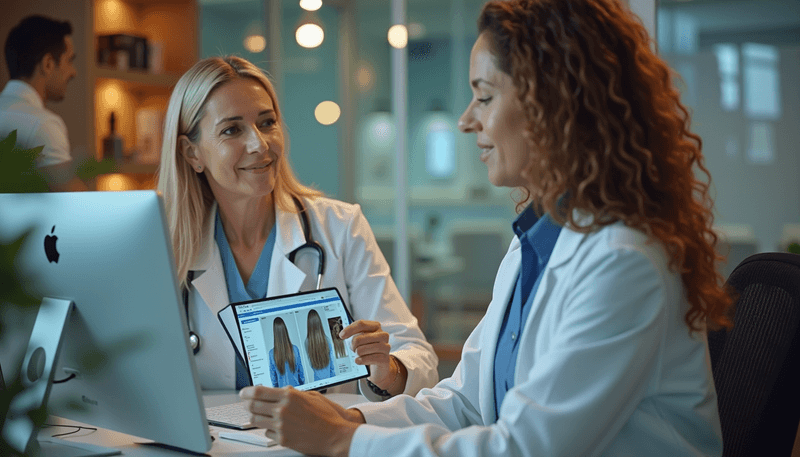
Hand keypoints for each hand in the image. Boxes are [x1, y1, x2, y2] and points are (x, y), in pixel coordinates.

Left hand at [239, 386, 363, 456]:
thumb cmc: (327, 416)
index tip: (243, 392)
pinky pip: (267, 432)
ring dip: (255, 416)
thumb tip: (280, 390)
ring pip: (255, 420)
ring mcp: (281, 426)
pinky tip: (277, 426)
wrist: (335, 436)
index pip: (258, 391)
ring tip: (261, 415)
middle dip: (247, 404)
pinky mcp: (282, 439)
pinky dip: (269, 429)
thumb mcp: (311, 396)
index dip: (247, 391)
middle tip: (247, 403)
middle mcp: (282, 410)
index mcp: (289, 397)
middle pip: (252, 406)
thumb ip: (293, 392)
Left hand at [340, 320, 399, 390]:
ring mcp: (385, 347)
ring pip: (361, 350)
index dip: (349, 329)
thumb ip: (354, 333)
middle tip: (353, 349)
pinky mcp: (385, 359)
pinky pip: (368, 359)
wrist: (379, 364)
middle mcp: (383, 335)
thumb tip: (342, 334)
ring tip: (358, 355)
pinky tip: (358, 360)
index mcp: (376, 326)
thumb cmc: (369, 348)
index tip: (341, 336)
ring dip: (357, 354)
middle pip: (359, 338)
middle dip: (352, 345)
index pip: (361, 324)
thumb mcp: (362, 338)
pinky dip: (360, 360)